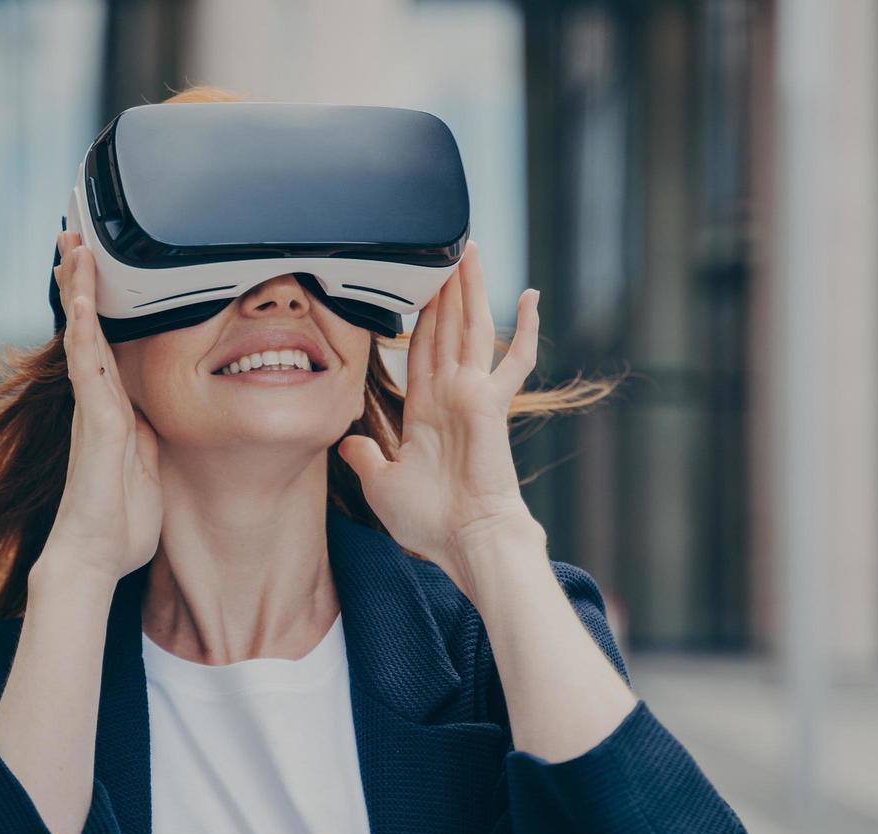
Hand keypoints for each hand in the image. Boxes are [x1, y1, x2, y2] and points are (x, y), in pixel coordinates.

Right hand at [37, 231, 162, 584]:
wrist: (94, 557)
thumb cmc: (121, 523)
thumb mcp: (148, 467)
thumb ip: (151, 438)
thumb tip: (159, 422)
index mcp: (114, 412)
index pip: (106, 345)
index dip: (99, 308)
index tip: (96, 270)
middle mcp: (98, 404)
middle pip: (88, 328)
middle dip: (79, 283)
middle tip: (73, 236)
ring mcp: (94, 411)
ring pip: (84, 336)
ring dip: (78, 289)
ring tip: (73, 245)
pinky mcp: (97, 423)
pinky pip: (88, 366)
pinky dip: (83, 329)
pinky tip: (80, 297)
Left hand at [337, 240, 544, 586]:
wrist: (465, 541)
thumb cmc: (429, 522)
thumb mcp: (383, 483)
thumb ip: (367, 456)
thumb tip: (348, 442)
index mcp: (425, 410)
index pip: (419, 349)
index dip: (417, 315)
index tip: (417, 285)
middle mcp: (451, 396)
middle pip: (446, 328)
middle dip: (445, 289)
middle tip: (446, 248)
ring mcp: (474, 396)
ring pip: (471, 328)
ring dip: (470, 289)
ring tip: (469, 249)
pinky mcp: (492, 403)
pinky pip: (515, 359)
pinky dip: (524, 329)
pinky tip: (528, 295)